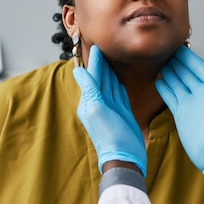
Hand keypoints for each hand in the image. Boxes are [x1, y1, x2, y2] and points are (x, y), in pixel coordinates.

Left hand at [73, 45, 146, 176]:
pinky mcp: (122, 113)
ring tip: (110, 59)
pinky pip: (119, 94)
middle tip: (103, 48)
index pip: (93, 77)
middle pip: (101, 79)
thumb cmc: (111, 136)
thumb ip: (89, 90)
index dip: (96, 62)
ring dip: (110, 72)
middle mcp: (99, 104)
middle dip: (101, 64)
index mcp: (90, 102)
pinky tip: (119, 78)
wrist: (125, 157)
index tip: (97, 47)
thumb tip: (78, 71)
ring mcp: (111, 109)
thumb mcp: (97, 110)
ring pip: (110, 85)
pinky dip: (118, 84)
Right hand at [155, 46, 203, 178]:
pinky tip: (157, 80)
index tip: (176, 44)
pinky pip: (170, 96)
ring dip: (168, 72)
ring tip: (158, 61)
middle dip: (176, 61)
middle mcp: (201, 92)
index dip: (188, 55)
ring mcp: (190, 102)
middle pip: (185, 72)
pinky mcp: (180, 113)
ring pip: (176, 82)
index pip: (198, 65)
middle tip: (162, 49)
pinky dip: (163, 88)